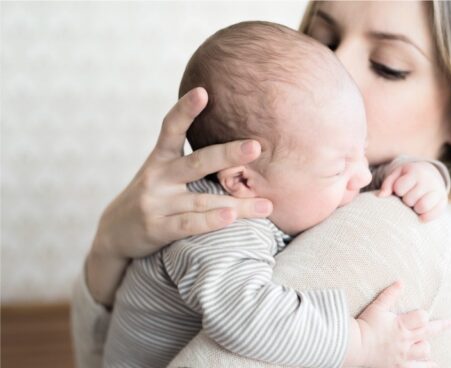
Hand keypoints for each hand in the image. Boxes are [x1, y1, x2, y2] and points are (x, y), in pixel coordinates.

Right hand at [87, 87, 272, 304]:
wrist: (115, 234)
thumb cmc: (154, 198)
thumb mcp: (163, 173)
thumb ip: (190, 161)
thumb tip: (237, 145)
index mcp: (160, 158)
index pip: (171, 128)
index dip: (186, 110)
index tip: (203, 91)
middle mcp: (157, 177)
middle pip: (197, 162)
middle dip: (228, 154)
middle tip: (256, 147)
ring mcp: (156, 203)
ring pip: (202, 200)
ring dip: (237, 204)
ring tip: (267, 206)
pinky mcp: (156, 228)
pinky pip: (189, 224)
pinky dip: (210, 221)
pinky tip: (231, 217)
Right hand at [345, 281, 449, 367]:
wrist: (354, 346)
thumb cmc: (365, 325)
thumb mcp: (377, 307)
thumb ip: (390, 295)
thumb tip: (401, 282)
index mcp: (401, 325)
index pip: (422, 317)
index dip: (423, 315)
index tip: (421, 315)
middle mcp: (405, 340)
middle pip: (429, 332)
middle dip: (440, 326)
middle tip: (450, 323)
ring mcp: (403, 355)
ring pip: (425, 350)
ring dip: (426, 346)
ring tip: (425, 344)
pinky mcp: (399, 366)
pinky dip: (427, 366)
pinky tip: (434, 366)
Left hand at [378, 162, 447, 221]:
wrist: (431, 174)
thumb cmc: (409, 177)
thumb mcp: (397, 175)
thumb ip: (387, 184)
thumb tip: (381, 196)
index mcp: (416, 172)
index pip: (400, 188)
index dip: (398, 191)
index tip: (401, 190)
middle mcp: (429, 180)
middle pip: (410, 199)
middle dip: (406, 201)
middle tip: (409, 198)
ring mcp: (438, 191)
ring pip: (422, 207)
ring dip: (415, 209)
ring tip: (415, 204)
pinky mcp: (443, 201)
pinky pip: (434, 214)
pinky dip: (425, 217)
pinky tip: (421, 214)